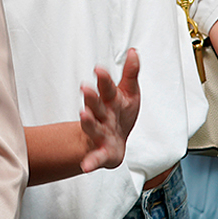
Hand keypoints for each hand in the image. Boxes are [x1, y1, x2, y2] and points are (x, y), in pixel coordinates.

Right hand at [79, 48, 140, 171]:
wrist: (114, 143)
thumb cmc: (120, 115)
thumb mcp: (129, 93)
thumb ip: (131, 73)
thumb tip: (134, 52)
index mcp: (110, 100)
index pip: (106, 87)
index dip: (103, 78)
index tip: (99, 69)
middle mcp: (102, 115)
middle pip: (95, 104)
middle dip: (90, 97)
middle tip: (85, 88)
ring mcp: (100, 133)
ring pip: (93, 127)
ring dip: (88, 122)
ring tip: (83, 116)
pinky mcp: (103, 152)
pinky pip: (96, 157)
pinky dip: (90, 161)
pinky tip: (85, 166)